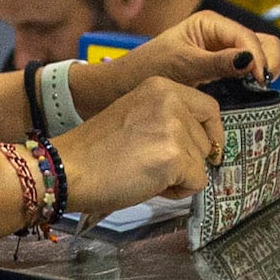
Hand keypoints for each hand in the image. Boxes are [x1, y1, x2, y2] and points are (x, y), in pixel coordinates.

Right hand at [60, 74, 225, 219]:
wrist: (69, 168)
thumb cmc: (97, 151)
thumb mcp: (137, 116)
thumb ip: (167, 120)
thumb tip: (201, 144)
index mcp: (161, 87)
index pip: (209, 108)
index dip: (210, 133)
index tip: (204, 150)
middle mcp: (171, 101)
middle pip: (207, 140)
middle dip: (189, 160)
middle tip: (154, 167)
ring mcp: (174, 128)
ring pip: (202, 163)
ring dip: (181, 177)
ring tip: (147, 175)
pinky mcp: (174, 157)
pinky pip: (197, 183)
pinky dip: (178, 192)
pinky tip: (150, 186)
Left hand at [118, 9, 279, 95]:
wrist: (127, 84)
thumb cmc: (149, 68)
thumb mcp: (184, 64)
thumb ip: (217, 62)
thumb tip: (250, 59)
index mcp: (210, 23)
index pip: (247, 36)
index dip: (257, 57)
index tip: (259, 81)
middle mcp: (220, 34)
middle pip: (260, 41)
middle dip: (266, 61)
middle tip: (262, 86)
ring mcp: (223, 51)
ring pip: (258, 56)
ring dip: (262, 70)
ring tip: (258, 90)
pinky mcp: (222, 69)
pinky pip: (247, 70)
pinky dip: (253, 79)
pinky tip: (250, 93)